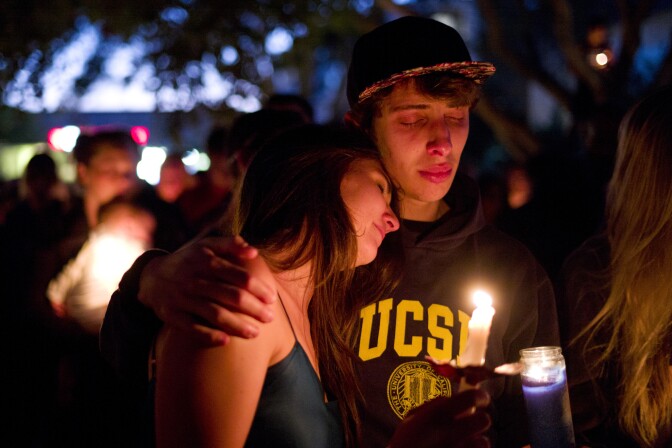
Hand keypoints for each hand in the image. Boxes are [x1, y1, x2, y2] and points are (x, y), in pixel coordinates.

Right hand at [138, 235, 276, 345]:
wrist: (151, 277)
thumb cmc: (189, 261)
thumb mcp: (206, 246)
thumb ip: (231, 244)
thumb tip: (254, 252)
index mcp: (206, 261)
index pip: (238, 276)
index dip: (258, 288)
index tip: (272, 298)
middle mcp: (194, 279)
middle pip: (230, 296)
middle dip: (254, 308)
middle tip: (270, 318)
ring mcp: (182, 298)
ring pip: (214, 313)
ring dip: (237, 325)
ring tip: (255, 333)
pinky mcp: (172, 315)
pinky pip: (192, 328)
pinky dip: (209, 335)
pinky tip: (226, 341)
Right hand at [388, 389, 491, 447]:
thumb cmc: (405, 443)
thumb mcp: (410, 419)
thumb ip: (432, 406)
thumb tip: (451, 399)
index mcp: (437, 415)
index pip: (471, 398)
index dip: (480, 396)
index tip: (481, 398)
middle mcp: (450, 432)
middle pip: (484, 420)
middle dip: (480, 420)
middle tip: (472, 422)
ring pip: (484, 441)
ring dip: (476, 441)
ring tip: (462, 442)